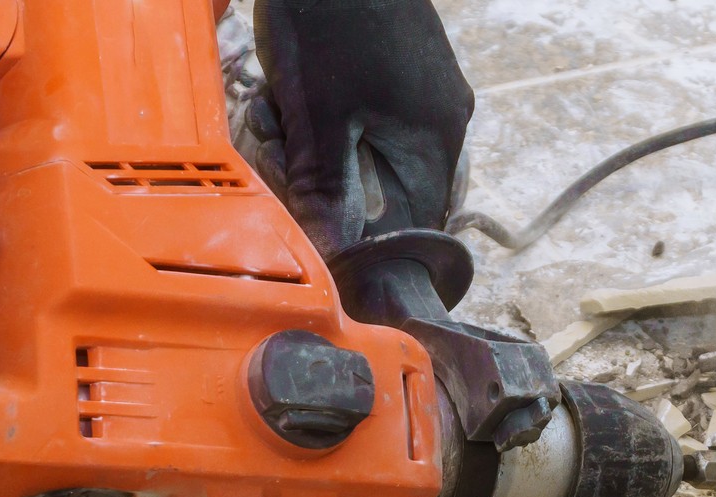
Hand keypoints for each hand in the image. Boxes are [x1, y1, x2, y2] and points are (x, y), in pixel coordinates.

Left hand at [248, 0, 473, 257]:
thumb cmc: (330, 15)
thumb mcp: (318, 116)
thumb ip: (326, 190)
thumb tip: (332, 255)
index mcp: (436, 137)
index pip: (414, 227)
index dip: (368, 247)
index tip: (324, 245)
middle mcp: (440, 119)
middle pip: (382, 191)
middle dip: (324, 183)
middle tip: (280, 150)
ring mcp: (420, 91)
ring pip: (361, 153)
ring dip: (311, 148)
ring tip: (275, 110)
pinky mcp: (396, 70)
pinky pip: (357, 119)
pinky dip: (318, 118)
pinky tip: (287, 91)